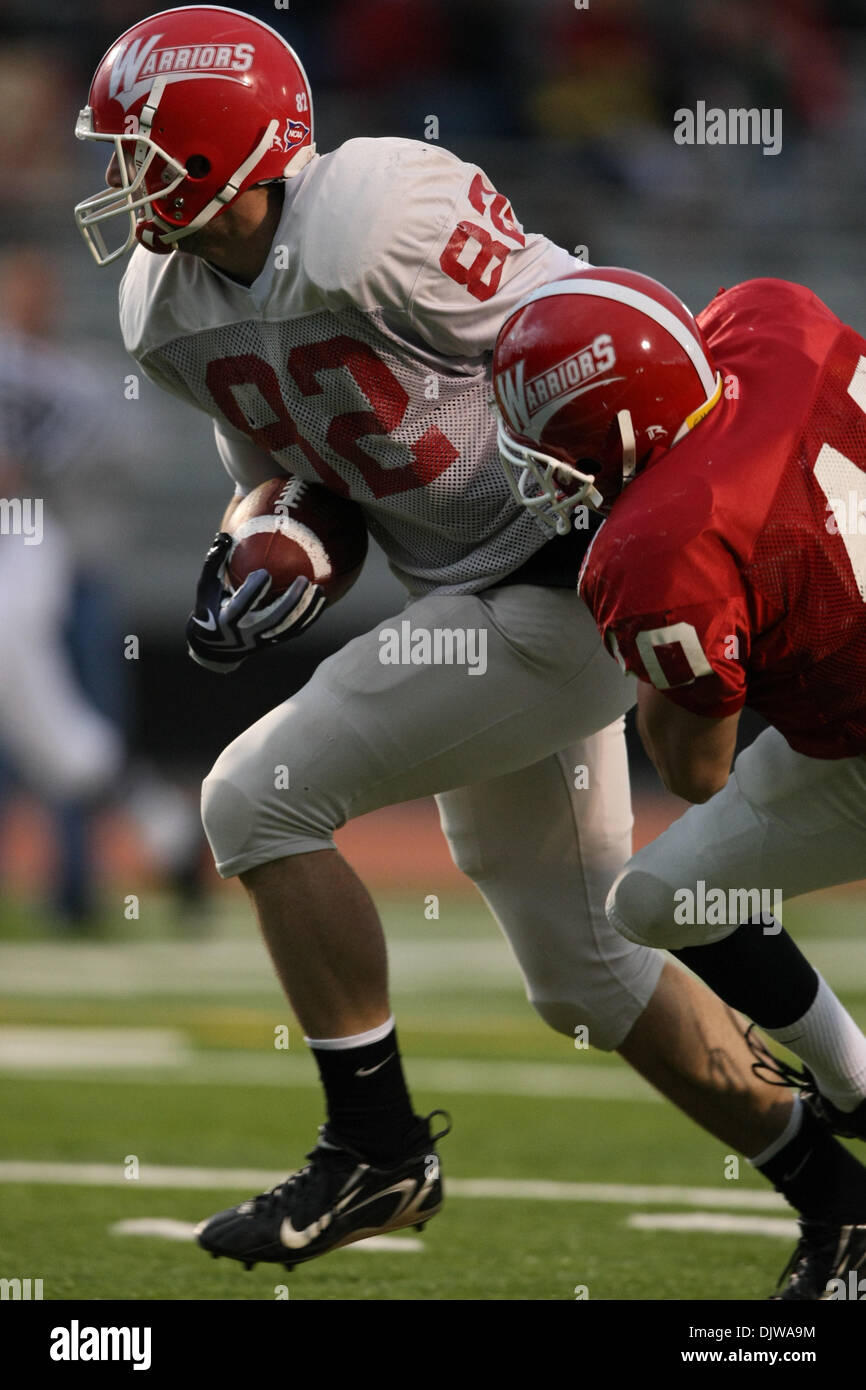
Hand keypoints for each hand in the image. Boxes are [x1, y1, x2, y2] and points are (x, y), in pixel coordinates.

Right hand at [185, 532, 326, 672]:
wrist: (215, 648)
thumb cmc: (209, 608)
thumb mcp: (205, 587)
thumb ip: (214, 563)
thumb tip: (225, 536)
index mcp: (227, 619)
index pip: (242, 605)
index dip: (254, 591)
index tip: (265, 573)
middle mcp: (246, 632)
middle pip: (273, 619)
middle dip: (290, 601)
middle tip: (304, 579)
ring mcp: (261, 640)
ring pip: (288, 627)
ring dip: (306, 609)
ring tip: (320, 590)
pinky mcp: (273, 643)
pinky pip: (295, 631)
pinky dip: (310, 617)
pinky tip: (321, 600)